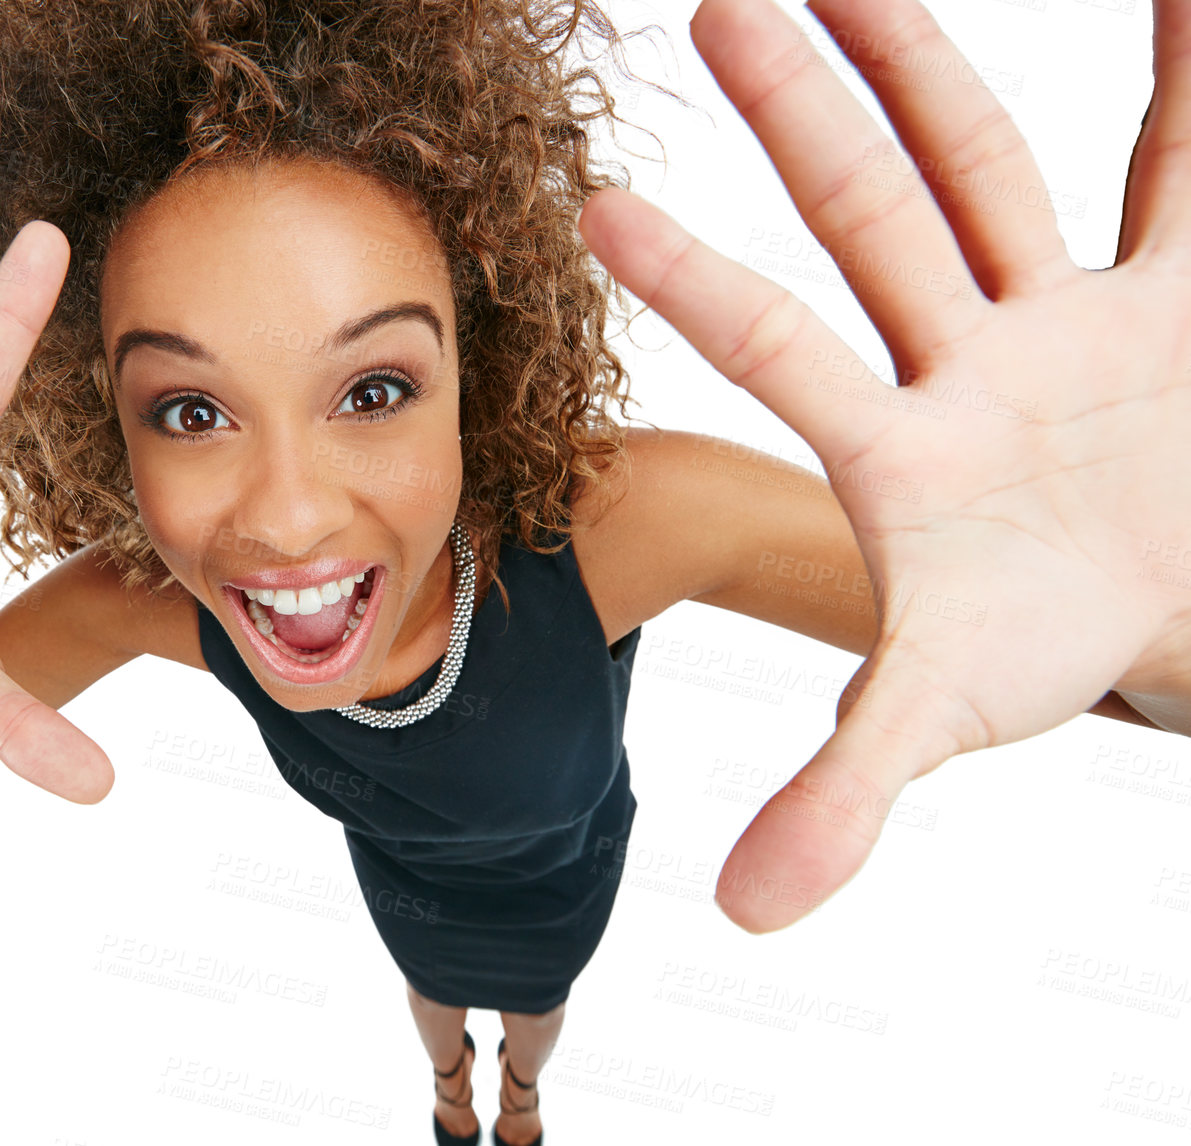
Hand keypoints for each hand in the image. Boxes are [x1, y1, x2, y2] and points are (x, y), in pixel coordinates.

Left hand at [578, 0, 1190, 930]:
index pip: (779, 346)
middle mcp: (963, 355)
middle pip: (871, 219)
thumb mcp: (946, 714)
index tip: (591, 212)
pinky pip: (1177, 170)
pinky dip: (1182, 81)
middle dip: (807, 118)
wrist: (1169, 607)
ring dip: (930, 65)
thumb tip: (744, 915)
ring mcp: (1063, 310)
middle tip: (716, 8)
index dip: (695, 283)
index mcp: (899, 448)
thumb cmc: (1044, 646)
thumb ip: (843, 797)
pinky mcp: (1170, 291)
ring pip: (989, 168)